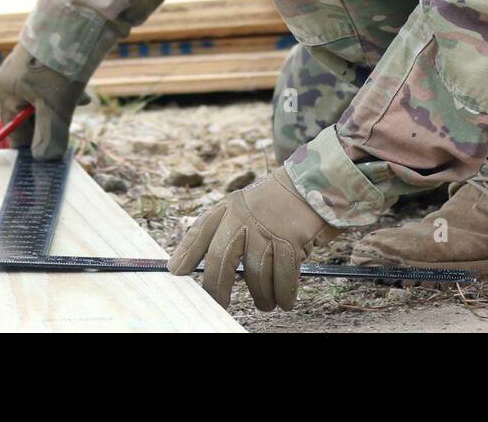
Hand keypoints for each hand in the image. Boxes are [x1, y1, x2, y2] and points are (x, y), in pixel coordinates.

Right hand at [0, 42, 85, 160]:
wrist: (80, 19)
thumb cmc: (60, 65)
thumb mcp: (54, 107)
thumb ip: (48, 136)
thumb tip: (43, 160)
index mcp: (8, 90)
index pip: (12, 130)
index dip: (31, 144)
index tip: (50, 155)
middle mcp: (16, 78)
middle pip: (31, 115)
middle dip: (52, 122)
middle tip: (69, 124)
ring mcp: (33, 67)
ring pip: (47, 100)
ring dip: (64, 106)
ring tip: (81, 101)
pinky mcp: (50, 59)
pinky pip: (57, 85)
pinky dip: (70, 91)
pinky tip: (84, 92)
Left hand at [167, 168, 338, 310]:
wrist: (311, 182)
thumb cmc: (277, 201)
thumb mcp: (245, 205)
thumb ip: (226, 229)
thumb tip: (209, 265)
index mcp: (229, 208)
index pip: (201, 231)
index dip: (186, 253)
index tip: (175, 272)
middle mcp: (242, 218)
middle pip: (220, 260)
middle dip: (216, 288)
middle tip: (218, 305)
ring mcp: (265, 229)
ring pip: (254, 275)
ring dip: (261, 297)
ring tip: (266, 303)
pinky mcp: (289, 239)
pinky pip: (283, 278)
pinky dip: (283, 294)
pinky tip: (284, 300)